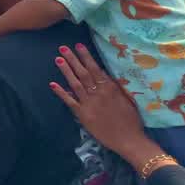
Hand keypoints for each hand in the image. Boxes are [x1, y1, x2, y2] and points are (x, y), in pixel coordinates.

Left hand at [48, 44, 148, 158]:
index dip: (86, 57)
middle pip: (83, 73)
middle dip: (73, 59)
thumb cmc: (131, 120)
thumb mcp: (127, 99)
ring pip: (75, 83)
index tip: (79, 46)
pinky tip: (52, 84)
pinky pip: (70, 101)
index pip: (96, 68)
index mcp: (110, 88)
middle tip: (63, 48)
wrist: (129, 139)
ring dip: (66, 71)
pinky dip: (61, 92)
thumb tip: (105, 75)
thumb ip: (115, 87)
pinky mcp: (83, 114)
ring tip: (58, 59)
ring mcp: (89, 103)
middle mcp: (99, 93)